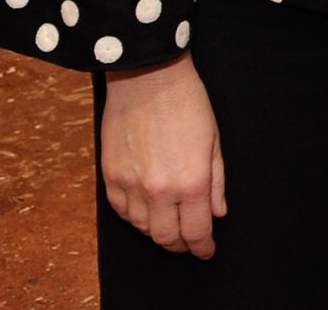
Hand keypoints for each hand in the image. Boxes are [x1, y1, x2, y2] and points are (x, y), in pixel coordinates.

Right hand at [101, 54, 226, 258]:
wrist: (148, 77)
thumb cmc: (187, 102)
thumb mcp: (213, 139)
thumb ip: (216, 181)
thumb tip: (217, 212)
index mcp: (191, 181)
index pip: (196, 231)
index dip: (202, 246)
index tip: (206, 250)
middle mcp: (159, 191)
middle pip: (166, 237)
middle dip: (180, 244)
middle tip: (188, 242)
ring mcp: (131, 185)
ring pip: (142, 228)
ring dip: (157, 231)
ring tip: (168, 225)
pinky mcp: (110, 177)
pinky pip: (121, 211)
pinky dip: (134, 217)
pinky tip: (145, 211)